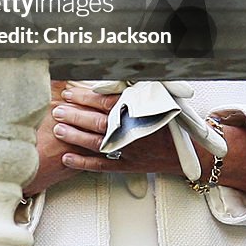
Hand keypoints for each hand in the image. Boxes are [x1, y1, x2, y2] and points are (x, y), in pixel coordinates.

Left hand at [22, 81, 182, 195]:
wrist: (188, 150)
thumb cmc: (170, 121)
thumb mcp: (156, 99)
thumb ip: (132, 90)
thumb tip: (108, 79)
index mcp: (137, 112)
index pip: (105, 102)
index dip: (84, 97)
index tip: (69, 93)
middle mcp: (132, 131)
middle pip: (97, 122)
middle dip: (75, 115)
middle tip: (57, 110)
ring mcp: (129, 151)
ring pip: (96, 143)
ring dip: (75, 136)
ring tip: (57, 130)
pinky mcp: (128, 166)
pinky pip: (103, 166)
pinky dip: (84, 163)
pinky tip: (67, 158)